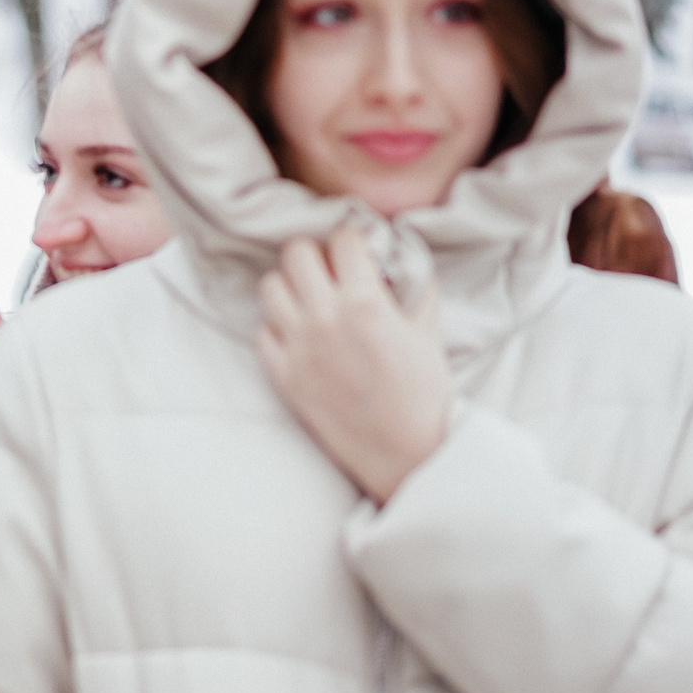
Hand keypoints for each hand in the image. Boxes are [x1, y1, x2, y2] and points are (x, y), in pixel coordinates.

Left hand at [254, 225, 448, 503]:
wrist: (404, 454)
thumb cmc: (423, 395)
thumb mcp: (429, 332)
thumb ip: (416, 288)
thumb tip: (404, 258)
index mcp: (364, 303)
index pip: (342, 239)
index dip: (354, 241)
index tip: (359, 253)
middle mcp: (324, 319)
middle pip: (296, 252)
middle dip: (315, 254)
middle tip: (330, 271)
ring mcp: (298, 347)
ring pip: (270, 286)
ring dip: (290, 285)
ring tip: (310, 298)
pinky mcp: (283, 376)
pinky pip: (262, 332)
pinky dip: (278, 327)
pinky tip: (299, 334)